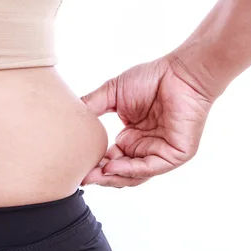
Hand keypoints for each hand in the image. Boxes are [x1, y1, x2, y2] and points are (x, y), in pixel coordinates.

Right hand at [80, 55, 215, 187]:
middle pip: (121, 171)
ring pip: (134, 175)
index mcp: (132, 137)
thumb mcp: (112, 93)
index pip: (110, 158)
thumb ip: (92, 106)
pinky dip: (130, 170)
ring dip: (113, 177)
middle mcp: (145, 147)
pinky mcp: (175, 155)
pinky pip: (150, 167)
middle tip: (82, 177)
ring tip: (93, 176)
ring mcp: (160, 153)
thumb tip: (70, 118)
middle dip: (101, 176)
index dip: (94, 163)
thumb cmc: (152, 78)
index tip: (75, 166)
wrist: (180, 73)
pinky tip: (112, 167)